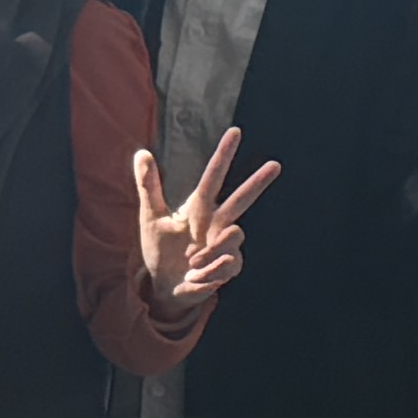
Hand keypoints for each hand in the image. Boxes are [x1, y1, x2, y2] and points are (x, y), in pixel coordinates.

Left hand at [131, 127, 281, 320]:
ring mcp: (225, 244)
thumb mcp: (150, 217)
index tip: (235, 131)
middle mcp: (216, 222)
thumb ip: (148, 186)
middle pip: (241, 199)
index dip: (224, 154)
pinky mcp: (229, 266)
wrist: (165, 285)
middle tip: (276, 164)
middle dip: (258, 182)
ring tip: (192, 263)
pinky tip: (197, 276)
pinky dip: (209, 271)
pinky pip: (229, 262)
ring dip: (211, 251)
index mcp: (199, 208)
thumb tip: (142, 152)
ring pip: (235, 234)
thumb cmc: (160, 250)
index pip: (214, 176)